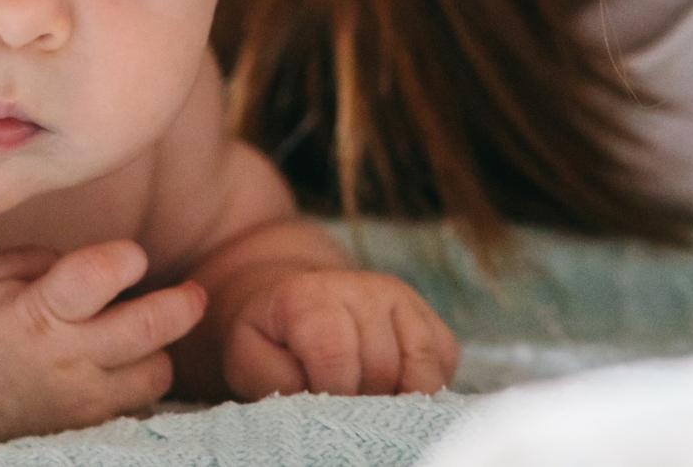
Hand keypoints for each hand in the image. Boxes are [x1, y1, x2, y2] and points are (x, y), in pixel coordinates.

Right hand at [0, 241, 208, 446]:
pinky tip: (129, 363)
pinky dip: (144, 379)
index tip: (131, 256)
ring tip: (146, 333)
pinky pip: (143, 400)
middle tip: (192, 292)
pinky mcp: (94, 423)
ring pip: (157, 370)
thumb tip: (95, 260)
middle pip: (150, 327)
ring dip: (161, 347)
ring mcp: (85, 397)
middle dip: (183, 303)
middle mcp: (68, 356)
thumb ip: (42, 255)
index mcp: (38, 311)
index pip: (95, 277)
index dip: (125, 259)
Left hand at [222, 268, 457, 397]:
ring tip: (366, 400)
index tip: (318, 405)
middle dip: (361, 400)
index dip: (330, 392)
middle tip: (340, 406)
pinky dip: (423, 387)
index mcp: (311, 295)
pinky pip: (443, 363)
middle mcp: (363, 287)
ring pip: (420, 369)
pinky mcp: (428, 316)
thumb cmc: (272, 337)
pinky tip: (394, 389)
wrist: (298, 298)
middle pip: (380, 368)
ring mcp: (401, 299)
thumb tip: (315, 402)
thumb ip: (272, 380)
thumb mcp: (249, 357)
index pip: (336, 355)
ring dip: (396, 397)